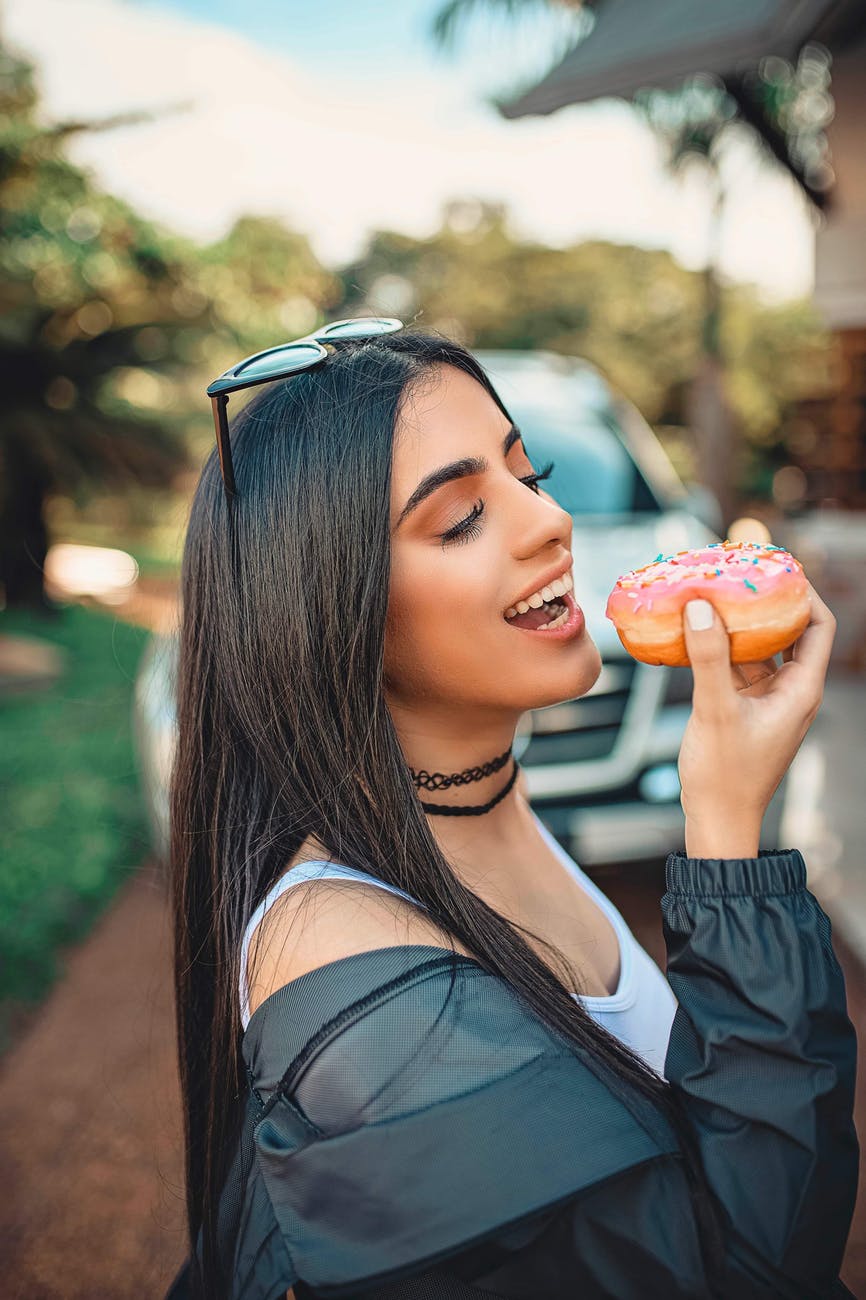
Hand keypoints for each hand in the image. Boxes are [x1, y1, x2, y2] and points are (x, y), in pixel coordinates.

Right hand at [677, 581, 835, 846]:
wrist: (717, 823)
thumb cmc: (726, 776)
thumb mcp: (715, 712)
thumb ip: (708, 659)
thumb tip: (699, 607)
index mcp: (802, 689)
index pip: (819, 625)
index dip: (803, 592)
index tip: (773, 568)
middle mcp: (790, 690)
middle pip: (788, 630)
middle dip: (762, 601)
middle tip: (734, 573)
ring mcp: (766, 699)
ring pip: (757, 647)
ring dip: (735, 622)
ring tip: (708, 594)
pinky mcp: (742, 708)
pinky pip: (734, 665)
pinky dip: (717, 646)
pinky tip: (691, 631)